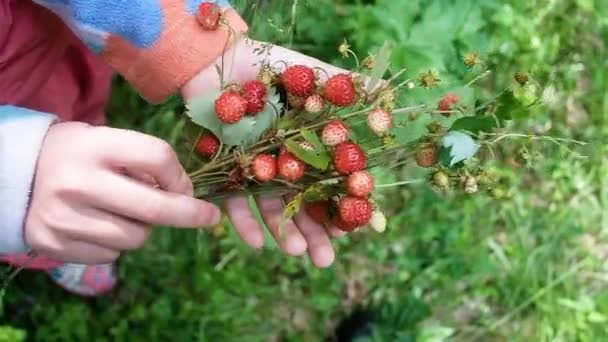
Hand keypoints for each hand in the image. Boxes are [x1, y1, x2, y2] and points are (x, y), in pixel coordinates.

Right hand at [24, 122, 221, 263]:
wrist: (15, 174)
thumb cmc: (76, 154)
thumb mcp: (106, 141)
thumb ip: (143, 162)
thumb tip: (184, 195)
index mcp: (95, 146)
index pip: (158, 157)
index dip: (181, 176)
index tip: (190, 188)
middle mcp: (78, 182)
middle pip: (155, 208)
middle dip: (190, 215)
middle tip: (209, 218)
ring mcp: (65, 218)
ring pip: (136, 238)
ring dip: (144, 228)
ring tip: (125, 212)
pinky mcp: (56, 245)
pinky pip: (111, 255)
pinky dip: (117, 244)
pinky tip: (101, 224)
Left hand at [181, 38, 348, 267]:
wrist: (218, 57)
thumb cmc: (267, 63)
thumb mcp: (309, 72)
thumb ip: (343, 85)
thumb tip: (386, 89)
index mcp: (308, 143)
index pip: (330, 181)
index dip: (340, 206)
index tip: (351, 229)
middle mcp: (286, 160)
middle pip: (303, 202)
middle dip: (315, 233)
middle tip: (325, 261)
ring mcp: (258, 167)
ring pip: (273, 206)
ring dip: (284, 232)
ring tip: (294, 254)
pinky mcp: (228, 169)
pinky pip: (235, 199)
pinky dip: (244, 221)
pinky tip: (255, 242)